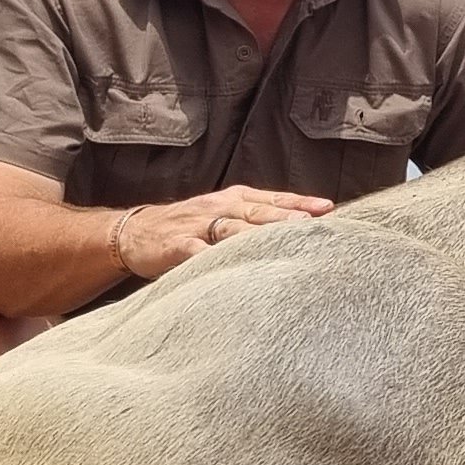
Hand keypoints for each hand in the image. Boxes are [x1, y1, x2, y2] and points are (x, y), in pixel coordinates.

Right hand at [114, 184, 333, 278]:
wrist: (136, 232)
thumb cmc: (191, 225)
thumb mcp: (225, 214)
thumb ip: (257, 219)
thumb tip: (303, 227)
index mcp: (235, 199)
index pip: (273, 199)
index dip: (300, 203)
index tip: (328, 208)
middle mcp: (220, 208)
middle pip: (258, 212)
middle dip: (285, 217)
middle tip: (311, 224)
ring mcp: (198, 226)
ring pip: (232, 229)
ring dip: (256, 236)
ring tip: (280, 242)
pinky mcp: (178, 245)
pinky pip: (197, 252)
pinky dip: (212, 258)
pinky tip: (229, 265)